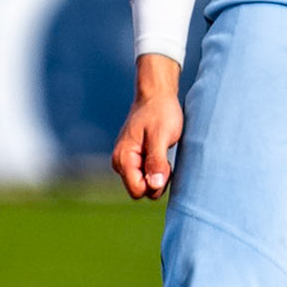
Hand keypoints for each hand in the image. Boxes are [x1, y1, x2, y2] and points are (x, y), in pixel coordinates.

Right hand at [112, 55, 183, 199]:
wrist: (157, 95)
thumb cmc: (160, 113)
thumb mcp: (161, 136)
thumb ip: (156, 161)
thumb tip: (154, 186)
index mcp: (123, 158)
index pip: (138, 191)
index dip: (154, 183)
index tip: (164, 164)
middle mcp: (120, 163)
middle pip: (141, 190)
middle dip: (157, 179)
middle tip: (165, 157)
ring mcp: (127, 162)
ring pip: (145, 184)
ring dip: (158, 174)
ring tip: (163, 152)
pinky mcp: (134, 159)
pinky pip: (146, 176)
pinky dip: (157, 169)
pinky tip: (162, 153)